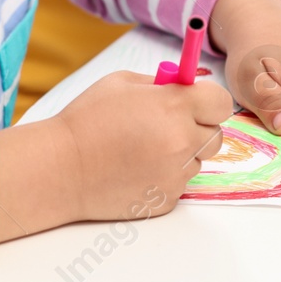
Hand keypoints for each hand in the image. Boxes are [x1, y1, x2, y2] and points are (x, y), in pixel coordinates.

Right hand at [55, 70, 232, 219]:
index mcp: (174, 106)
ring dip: (181, 154)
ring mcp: (175, 174)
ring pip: (197, 161)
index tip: (196, 103)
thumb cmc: (86, 120)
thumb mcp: (121, 82)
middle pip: (216, 135)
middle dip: (198, 128)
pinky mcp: (165, 199)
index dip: (209, 102)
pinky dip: (164, 176)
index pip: (221, 102)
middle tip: (169, 126)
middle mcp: (181, 141)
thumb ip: (161, 82)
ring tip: (143, 149)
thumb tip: (185, 85)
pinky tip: (136, 170)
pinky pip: (179, 183)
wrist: (59, 168)